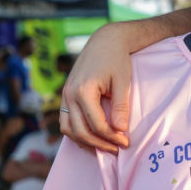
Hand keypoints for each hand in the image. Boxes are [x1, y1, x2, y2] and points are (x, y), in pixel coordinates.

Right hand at [60, 23, 131, 152]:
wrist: (105, 40)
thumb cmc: (117, 59)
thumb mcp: (123, 81)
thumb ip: (121, 107)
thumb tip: (120, 131)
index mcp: (83, 91)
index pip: (96, 124)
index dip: (112, 137)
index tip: (126, 142)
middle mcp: (69, 95)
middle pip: (80, 131)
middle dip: (99, 144)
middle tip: (117, 149)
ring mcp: (65, 95)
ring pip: (68, 129)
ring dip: (85, 142)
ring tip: (104, 147)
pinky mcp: (66, 95)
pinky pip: (66, 120)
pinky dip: (77, 132)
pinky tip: (92, 137)